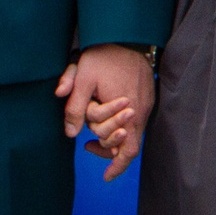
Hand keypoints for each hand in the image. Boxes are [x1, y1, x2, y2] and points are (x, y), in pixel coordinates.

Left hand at [55, 44, 153, 181]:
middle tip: (87, 148)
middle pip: (130, 145)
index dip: (116, 165)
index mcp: (127, 110)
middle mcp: (140, 110)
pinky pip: (135, 121)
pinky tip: (103, 121)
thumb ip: (74, 107)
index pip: (126, 148)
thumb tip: (69, 134)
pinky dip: (119, 127)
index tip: (106, 177)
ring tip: (91, 140)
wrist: (125, 37)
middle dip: (108, 151)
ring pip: (132, 133)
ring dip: (112, 139)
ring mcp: (145, 104)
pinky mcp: (145, 97)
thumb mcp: (82, 79)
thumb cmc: (102, 58)